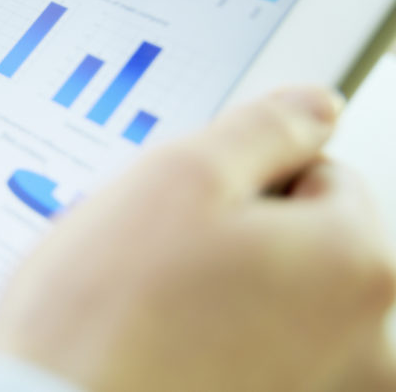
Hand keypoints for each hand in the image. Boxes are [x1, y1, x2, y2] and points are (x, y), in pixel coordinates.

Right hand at [0, 87, 395, 391]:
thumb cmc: (109, 313)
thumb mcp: (181, 174)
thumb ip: (266, 126)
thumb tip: (315, 106)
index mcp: (355, 262)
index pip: (323, 168)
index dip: (245, 169)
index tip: (190, 198)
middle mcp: (361, 338)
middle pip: (302, 235)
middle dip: (236, 228)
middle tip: (162, 249)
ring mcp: (317, 384)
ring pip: (269, 289)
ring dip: (218, 279)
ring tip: (152, 298)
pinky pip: (248, 342)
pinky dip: (209, 330)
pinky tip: (157, 337)